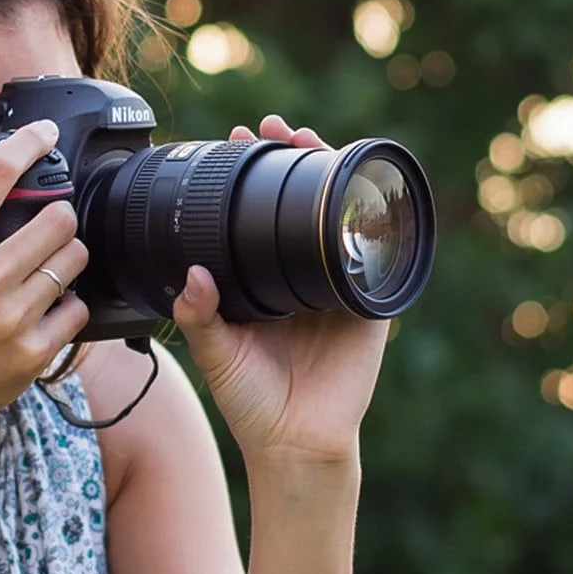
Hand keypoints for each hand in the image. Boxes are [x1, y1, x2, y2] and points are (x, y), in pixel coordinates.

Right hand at [0, 120, 91, 439]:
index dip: (28, 143)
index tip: (43, 134)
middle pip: (56, 218)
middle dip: (56, 212)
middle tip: (47, 219)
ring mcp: (11, 319)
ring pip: (74, 259)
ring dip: (66, 253)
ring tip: (48, 261)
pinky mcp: (34, 352)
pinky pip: (76, 308)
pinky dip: (67, 302)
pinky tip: (46, 304)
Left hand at [172, 116, 390, 469]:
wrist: (295, 445)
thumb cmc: (252, 402)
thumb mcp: (215, 353)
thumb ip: (199, 315)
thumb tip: (192, 275)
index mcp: (263, 278)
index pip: (258, 211)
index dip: (252, 175)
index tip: (237, 138)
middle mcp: (300, 274)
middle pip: (303, 201)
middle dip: (296, 158)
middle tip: (278, 128)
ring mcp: (337, 285)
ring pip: (339, 215)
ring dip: (333, 173)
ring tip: (314, 141)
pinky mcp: (369, 305)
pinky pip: (379, 256)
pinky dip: (377, 221)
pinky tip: (366, 190)